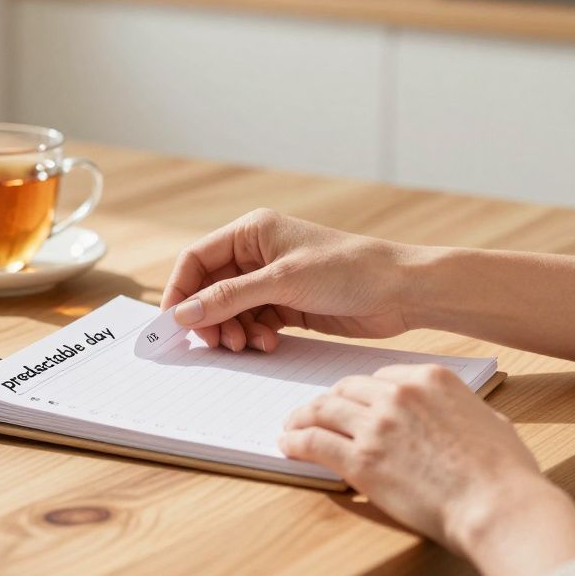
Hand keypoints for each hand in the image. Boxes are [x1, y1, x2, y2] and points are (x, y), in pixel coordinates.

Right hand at [160, 209, 417, 351]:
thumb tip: (183, 314)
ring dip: (234, 330)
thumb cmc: (346, 270)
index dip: (181, 291)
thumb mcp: (281, 282)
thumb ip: (228, 298)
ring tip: (250, 344)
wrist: (400, 291)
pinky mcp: (288, 304)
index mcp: (252, 232)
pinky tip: (268, 343)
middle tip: (221, 343)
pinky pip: (253, 321)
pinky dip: (254, 335)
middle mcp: (258, 253)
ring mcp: (272, 280)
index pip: (197, 259)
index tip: (174, 323)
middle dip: (211, 317)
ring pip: (231, 310)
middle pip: (211, 289)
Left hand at [279, 364, 548, 553]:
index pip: (381, 377)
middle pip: (347, 389)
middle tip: (315, 413)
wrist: (497, 505)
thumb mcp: (490, 421)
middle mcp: (399, 394)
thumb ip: (464, 410)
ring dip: (302, 418)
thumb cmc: (504, 472)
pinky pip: (314, 443)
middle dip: (328, 401)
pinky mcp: (360, 459)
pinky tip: (288, 447)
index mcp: (431, 379)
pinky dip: (296, 442)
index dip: (362, 392)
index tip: (352, 403)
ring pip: (323, 410)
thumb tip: (462, 417)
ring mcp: (377, 424)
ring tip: (291, 427)